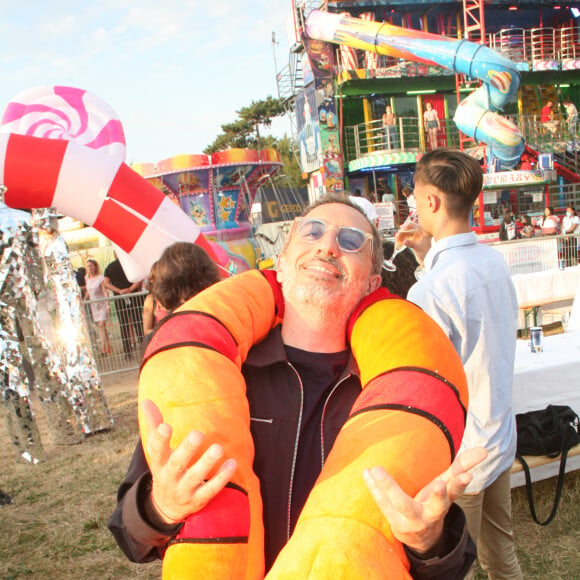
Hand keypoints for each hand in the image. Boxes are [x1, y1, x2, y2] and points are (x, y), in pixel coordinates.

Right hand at [141, 399, 237, 523]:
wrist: (165, 508)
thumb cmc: (164, 469)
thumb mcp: (157, 452)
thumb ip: (153, 426)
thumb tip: (147, 401)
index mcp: (159, 464)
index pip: (156, 452)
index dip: (159, 440)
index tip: (165, 426)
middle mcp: (170, 478)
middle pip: (177, 464)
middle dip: (187, 450)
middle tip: (197, 434)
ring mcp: (184, 490)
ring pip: (196, 477)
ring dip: (207, 463)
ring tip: (218, 448)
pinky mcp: (198, 500)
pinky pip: (211, 490)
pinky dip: (222, 478)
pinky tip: (232, 463)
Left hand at [363, 447, 486, 554]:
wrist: (421, 538)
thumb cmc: (434, 504)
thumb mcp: (448, 487)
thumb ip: (463, 466)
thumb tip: (485, 449)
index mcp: (445, 503)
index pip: (455, 493)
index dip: (460, 484)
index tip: (468, 475)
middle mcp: (431, 514)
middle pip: (436, 506)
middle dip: (439, 495)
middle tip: (441, 483)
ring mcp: (411, 520)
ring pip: (402, 505)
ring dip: (389, 487)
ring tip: (377, 470)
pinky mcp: (394, 521)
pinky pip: (382, 503)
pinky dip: (374, 487)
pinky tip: (366, 472)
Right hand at [402, 227, 431, 266]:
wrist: (425, 258)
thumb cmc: (424, 252)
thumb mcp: (417, 248)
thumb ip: (411, 244)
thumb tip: (404, 241)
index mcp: (423, 232)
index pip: (415, 225)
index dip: (407, 225)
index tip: (402, 227)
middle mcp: (419, 233)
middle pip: (409, 229)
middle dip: (403, 231)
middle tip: (398, 233)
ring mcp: (416, 236)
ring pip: (407, 233)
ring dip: (401, 234)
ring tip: (396, 236)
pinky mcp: (413, 240)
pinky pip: (407, 237)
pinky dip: (402, 238)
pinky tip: (398, 239)